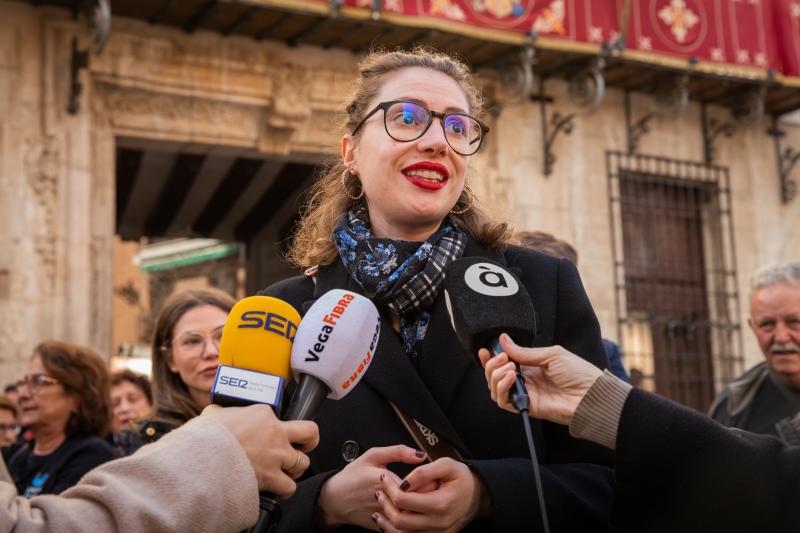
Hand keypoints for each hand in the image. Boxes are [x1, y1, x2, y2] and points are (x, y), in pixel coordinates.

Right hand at [202, 404, 317, 497]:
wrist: (202, 457)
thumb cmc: (206, 435)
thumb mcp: (214, 413)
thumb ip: (222, 412)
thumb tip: (217, 413)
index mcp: (263, 414)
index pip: (280, 417)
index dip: (277, 427)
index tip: (269, 433)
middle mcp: (276, 432)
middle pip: (310, 433)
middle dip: (309, 441)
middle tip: (302, 446)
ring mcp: (276, 455)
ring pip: (303, 462)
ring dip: (295, 468)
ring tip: (285, 470)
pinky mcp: (272, 476)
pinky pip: (290, 486)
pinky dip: (285, 489)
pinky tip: (278, 488)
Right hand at [317, 445, 427, 529]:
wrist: (333, 500)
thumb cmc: (351, 477)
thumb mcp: (371, 456)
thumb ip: (398, 451)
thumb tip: (419, 454)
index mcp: (383, 480)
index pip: (417, 483)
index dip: (427, 480)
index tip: (430, 476)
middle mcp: (384, 500)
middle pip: (418, 500)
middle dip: (427, 494)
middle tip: (429, 487)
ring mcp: (383, 516)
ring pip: (412, 515)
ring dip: (420, 507)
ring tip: (421, 499)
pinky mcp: (381, 527)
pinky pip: (403, 526)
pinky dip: (410, 519)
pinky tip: (408, 510)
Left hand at [373, 457, 487, 532]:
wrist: (480, 495)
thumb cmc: (463, 478)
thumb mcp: (447, 465)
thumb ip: (424, 471)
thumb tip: (403, 483)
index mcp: (441, 503)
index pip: (404, 500)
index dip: (389, 488)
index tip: (383, 478)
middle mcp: (439, 523)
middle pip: (400, 521)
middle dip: (385, 505)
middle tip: (379, 492)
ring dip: (387, 522)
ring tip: (379, 508)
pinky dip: (397, 531)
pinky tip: (389, 520)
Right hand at [479, 334, 601, 425]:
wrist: (591, 395)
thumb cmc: (578, 373)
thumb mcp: (551, 354)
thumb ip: (525, 352)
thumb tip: (503, 340)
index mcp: (530, 367)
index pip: (503, 363)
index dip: (491, 358)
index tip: (485, 350)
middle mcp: (525, 380)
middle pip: (494, 376)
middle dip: (492, 365)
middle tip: (503, 358)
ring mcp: (525, 394)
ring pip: (495, 388)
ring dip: (495, 376)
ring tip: (509, 368)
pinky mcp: (526, 406)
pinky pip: (504, 401)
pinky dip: (502, 388)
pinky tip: (511, 378)